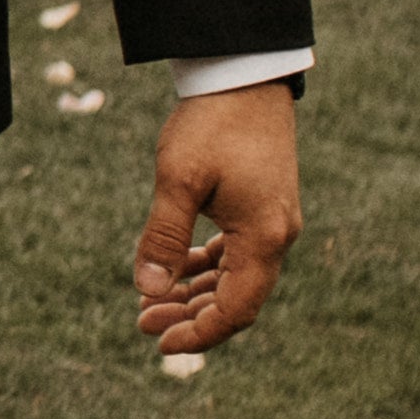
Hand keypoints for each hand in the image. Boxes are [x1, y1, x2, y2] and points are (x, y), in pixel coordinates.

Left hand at [138, 82, 301, 352]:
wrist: (244, 74)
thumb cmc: (212, 122)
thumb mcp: (178, 180)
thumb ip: (164, 238)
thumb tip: (147, 290)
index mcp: (264, 236)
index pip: (236, 309)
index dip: (199, 333)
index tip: (160, 343)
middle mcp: (277, 235)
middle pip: (237, 299)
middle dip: (190, 316)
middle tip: (142, 321)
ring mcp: (274, 221)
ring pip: (236, 277)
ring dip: (196, 293)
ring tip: (151, 301)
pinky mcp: (264, 206)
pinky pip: (237, 253)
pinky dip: (207, 267)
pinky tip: (176, 269)